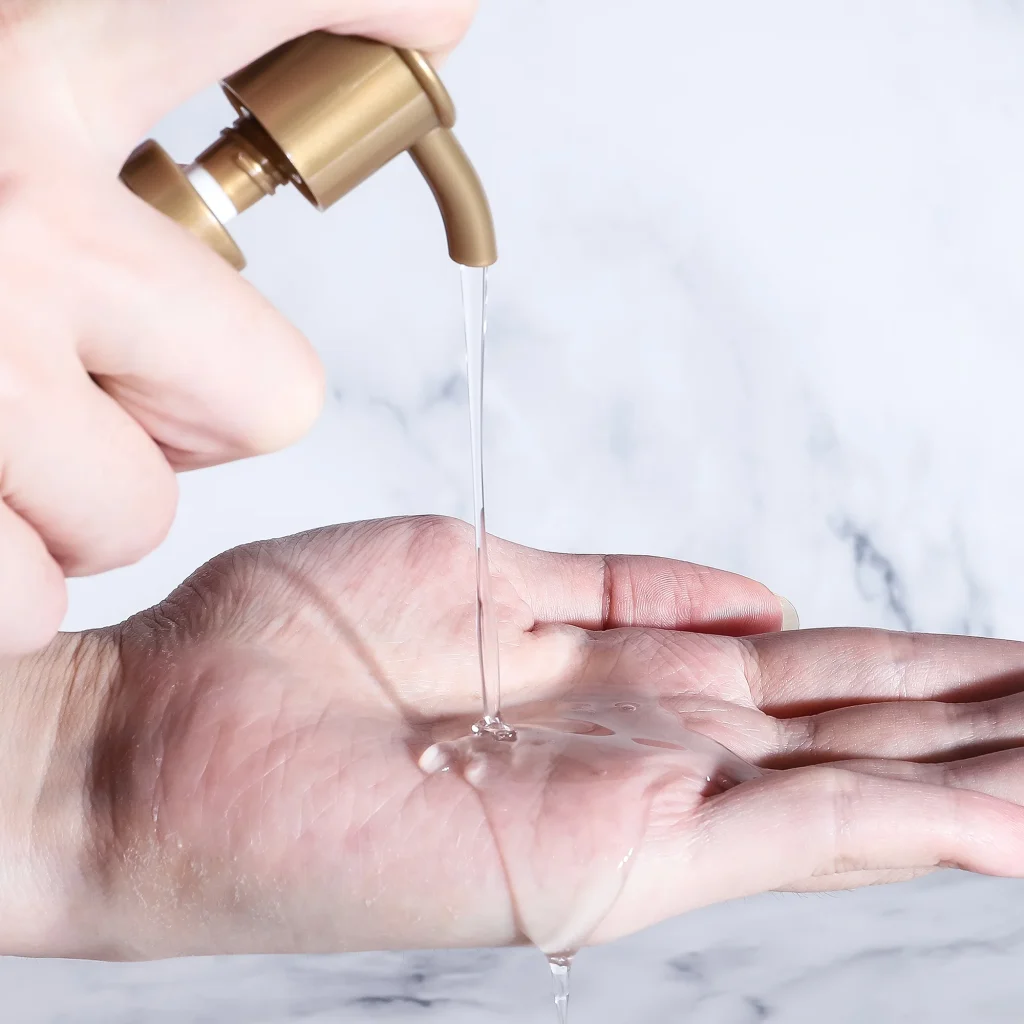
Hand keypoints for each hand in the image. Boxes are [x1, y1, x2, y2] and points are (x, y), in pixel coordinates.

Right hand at [0, 0, 476, 653]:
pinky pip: (28, 592)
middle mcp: (6, 210)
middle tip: (67, 365)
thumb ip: (104, 76)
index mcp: (16, 61)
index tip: (436, 22)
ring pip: (142, 508)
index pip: (246, 6)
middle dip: (188, 409)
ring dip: (70, 487)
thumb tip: (370, 38)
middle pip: (266, 393)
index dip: (359, 6)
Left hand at [6, 516, 1023, 959]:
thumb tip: (757, 591)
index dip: (912, 665)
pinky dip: (907, 824)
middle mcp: (647, 746)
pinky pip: (791, 835)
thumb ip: (626, 590)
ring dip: (970, 770)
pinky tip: (1002, 809)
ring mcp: (638, 803)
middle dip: (970, 714)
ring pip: (848, 787)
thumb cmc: (305, 651)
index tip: (1004, 657)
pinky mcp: (610, 853)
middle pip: (845, 730)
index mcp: (622, 676)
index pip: (802, 670)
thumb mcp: (491, 580)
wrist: (172, 735)